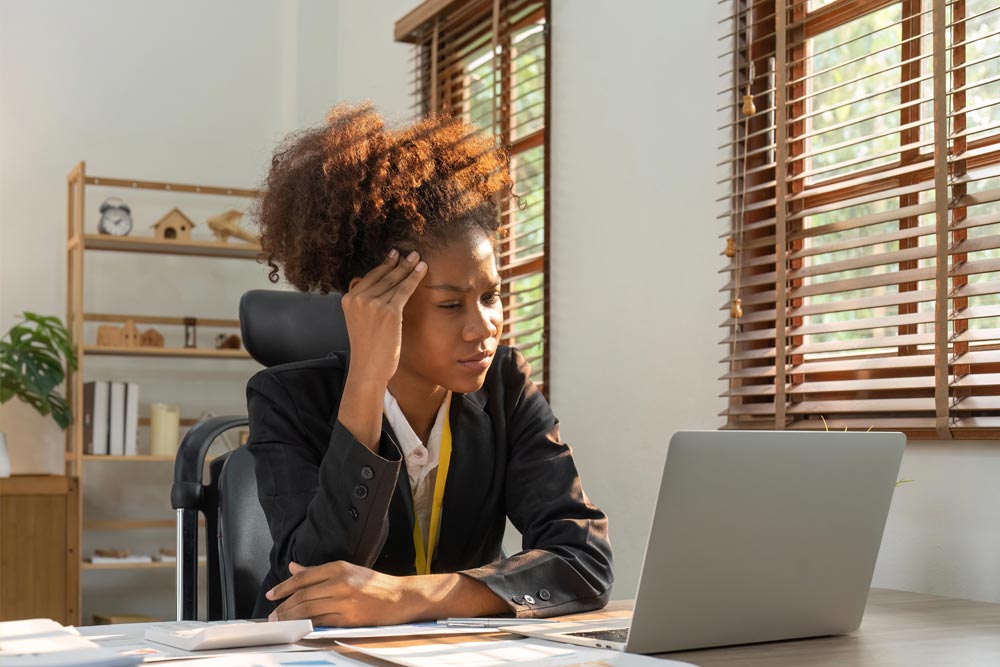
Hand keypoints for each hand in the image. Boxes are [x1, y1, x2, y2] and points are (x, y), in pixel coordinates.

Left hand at [266, 561, 415, 625]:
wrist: (401, 597)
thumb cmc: (376, 584)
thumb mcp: (348, 570)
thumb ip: (318, 571)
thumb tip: (294, 567)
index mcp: (339, 567)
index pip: (304, 577)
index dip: (284, 586)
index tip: (272, 594)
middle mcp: (340, 582)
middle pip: (303, 594)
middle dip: (284, 605)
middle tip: (272, 614)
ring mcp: (345, 600)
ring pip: (309, 609)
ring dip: (291, 617)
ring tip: (280, 622)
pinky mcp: (349, 617)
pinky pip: (322, 621)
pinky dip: (307, 625)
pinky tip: (298, 627)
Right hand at [341, 249, 426, 385]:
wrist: (368, 368)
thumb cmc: (368, 347)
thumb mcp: (359, 320)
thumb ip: (365, 303)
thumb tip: (382, 288)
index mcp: (348, 299)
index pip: (370, 277)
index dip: (384, 265)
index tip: (394, 255)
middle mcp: (358, 298)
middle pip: (384, 276)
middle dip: (399, 263)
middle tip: (411, 253)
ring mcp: (373, 304)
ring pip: (395, 281)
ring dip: (409, 267)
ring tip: (418, 258)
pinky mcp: (389, 312)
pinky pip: (405, 290)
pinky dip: (415, 278)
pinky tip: (422, 269)